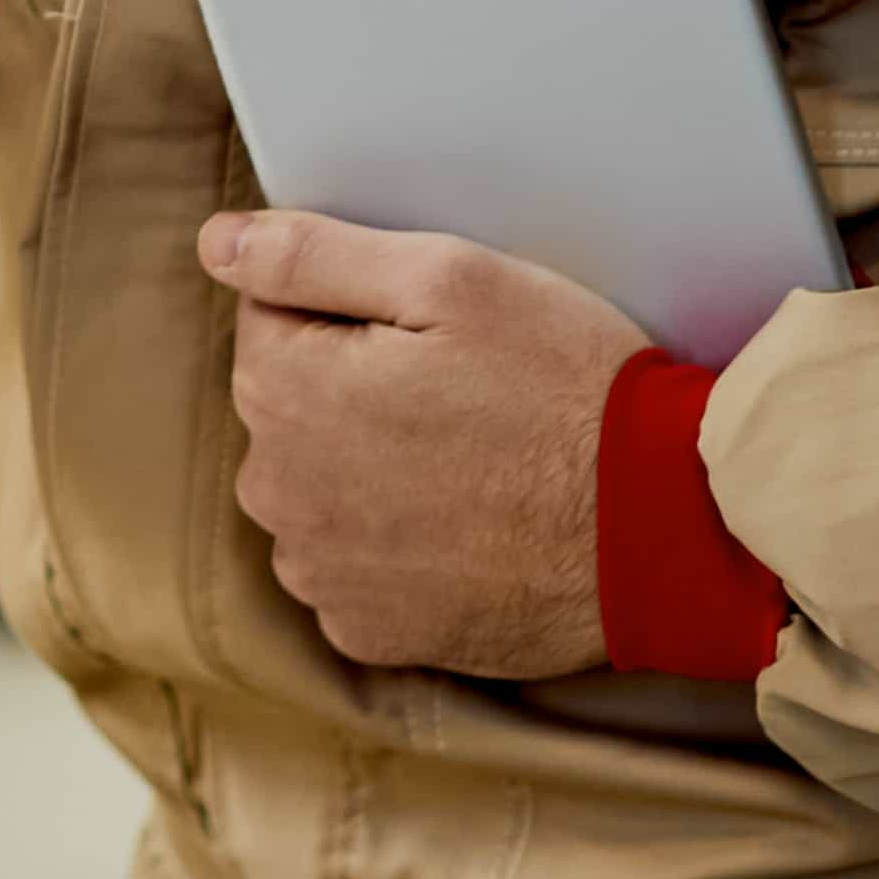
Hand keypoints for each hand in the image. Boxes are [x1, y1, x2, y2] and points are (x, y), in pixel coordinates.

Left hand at [202, 211, 648, 682]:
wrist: (660, 527)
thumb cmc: (565, 388)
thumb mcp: (449, 279)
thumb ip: (312, 255)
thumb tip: (217, 244)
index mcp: (284, 393)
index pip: (269, 318)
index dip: (354, 311)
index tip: (430, 332)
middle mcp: (279, 494)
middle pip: (290, 408)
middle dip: (353, 389)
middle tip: (465, 393)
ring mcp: (322, 575)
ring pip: (319, 490)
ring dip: (370, 470)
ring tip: (474, 460)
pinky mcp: (369, 634)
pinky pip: (354, 568)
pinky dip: (397, 545)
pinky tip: (467, 524)